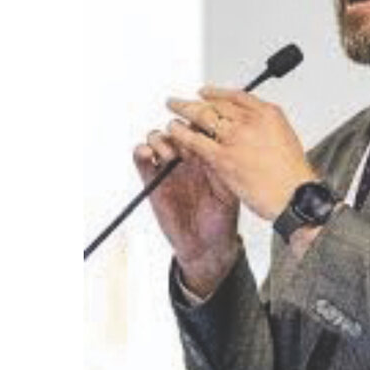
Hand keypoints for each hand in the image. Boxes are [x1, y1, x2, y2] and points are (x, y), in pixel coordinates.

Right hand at [134, 130, 240, 296]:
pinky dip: (141, 151)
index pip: (201, 127)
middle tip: (186, 146)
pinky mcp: (152, 179)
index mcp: (209, 155)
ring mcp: (169, 166)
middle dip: (180, 130)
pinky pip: (141, 158)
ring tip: (170, 156)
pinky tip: (147, 155)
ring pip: (159, 137)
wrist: (206, 244)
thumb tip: (214, 143)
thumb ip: (221, 167)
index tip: (202, 133)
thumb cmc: (222, 218)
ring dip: (161, 139)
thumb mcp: (228, 191)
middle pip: (178, 127)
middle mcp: (189, 157)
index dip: (199, 125)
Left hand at [166, 86, 317, 221]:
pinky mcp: (223, 157)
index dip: (217, 93)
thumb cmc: (293, 174)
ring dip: (184, 110)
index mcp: (268, 113)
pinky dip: (181, 133)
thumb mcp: (285, 137)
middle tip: (183, 101)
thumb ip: (264, 127)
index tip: (206, 93)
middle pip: (216, 104)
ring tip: (173, 109)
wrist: (294, 195)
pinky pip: (195, 140)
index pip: (236, 96)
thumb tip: (250, 125)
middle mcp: (250, 121)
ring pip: (203, 116)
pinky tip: (174, 130)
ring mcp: (235, 138)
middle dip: (196, 101)